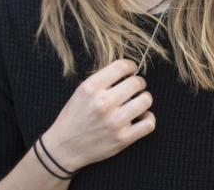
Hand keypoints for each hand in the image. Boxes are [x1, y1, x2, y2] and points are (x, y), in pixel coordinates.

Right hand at [41, 59, 155, 170]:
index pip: (121, 67)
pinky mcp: (123, 138)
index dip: (131, 66)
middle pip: (136, 83)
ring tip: (139, 102)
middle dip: (139, 83)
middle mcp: (103, 103)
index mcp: (91, 88)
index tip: (131, 70)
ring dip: (145, 99)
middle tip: (136, 87)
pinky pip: (149, 123)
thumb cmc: (74, 117)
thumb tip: (128, 71)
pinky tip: (141, 117)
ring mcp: (114, 122)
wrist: (64, 147)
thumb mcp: (81, 92)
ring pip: (146, 100)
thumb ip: (102, 81)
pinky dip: (148, 118)